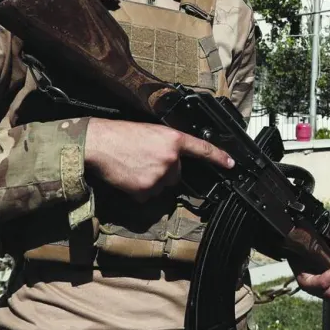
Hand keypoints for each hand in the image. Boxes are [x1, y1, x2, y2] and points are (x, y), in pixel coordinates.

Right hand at [83, 118, 233, 200]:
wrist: (99, 144)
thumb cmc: (121, 135)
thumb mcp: (150, 132)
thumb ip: (167, 145)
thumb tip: (174, 159)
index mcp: (173, 139)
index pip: (203, 149)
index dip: (219, 157)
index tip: (231, 164)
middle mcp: (171, 158)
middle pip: (177, 174)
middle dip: (164, 171)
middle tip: (144, 160)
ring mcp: (160, 176)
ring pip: (162, 186)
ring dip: (151, 181)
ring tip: (134, 166)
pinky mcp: (146, 190)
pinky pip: (148, 196)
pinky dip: (139, 190)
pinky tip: (129, 177)